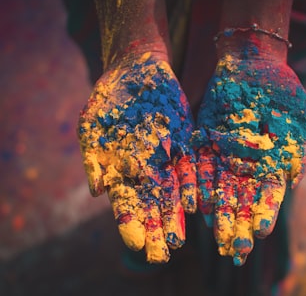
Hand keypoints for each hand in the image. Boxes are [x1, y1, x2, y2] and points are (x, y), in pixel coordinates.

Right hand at [78, 52, 196, 262]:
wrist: (137, 71)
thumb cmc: (109, 98)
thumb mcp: (92, 123)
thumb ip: (93, 158)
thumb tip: (97, 191)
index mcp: (120, 169)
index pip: (125, 204)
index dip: (131, 225)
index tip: (138, 245)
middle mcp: (145, 170)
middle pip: (150, 206)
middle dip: (155, 230)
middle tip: (161, 255)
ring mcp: (166, 159)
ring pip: (171, 193)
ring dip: (174, 216)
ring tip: (178, 240)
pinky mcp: (184, 144)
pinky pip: (189, 168)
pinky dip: (190, 186)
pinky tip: (193, 204)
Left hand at [194, 54, 305, 264]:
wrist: (254, 65)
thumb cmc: (285, 91)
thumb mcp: (303, 119)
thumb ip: (300, 151)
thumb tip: (293, 182)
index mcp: (271, 164)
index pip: (267, 195)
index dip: (264, 213)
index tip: (260, 233)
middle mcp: (246, 164)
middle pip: (241, 198)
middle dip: (238, 223)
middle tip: (234, 249)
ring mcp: (224, 154)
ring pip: (219, 187)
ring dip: (217, 211)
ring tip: (213, 234)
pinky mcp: (205, 141)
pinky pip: (200, 166)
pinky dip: (198, 183)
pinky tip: (196, 203)